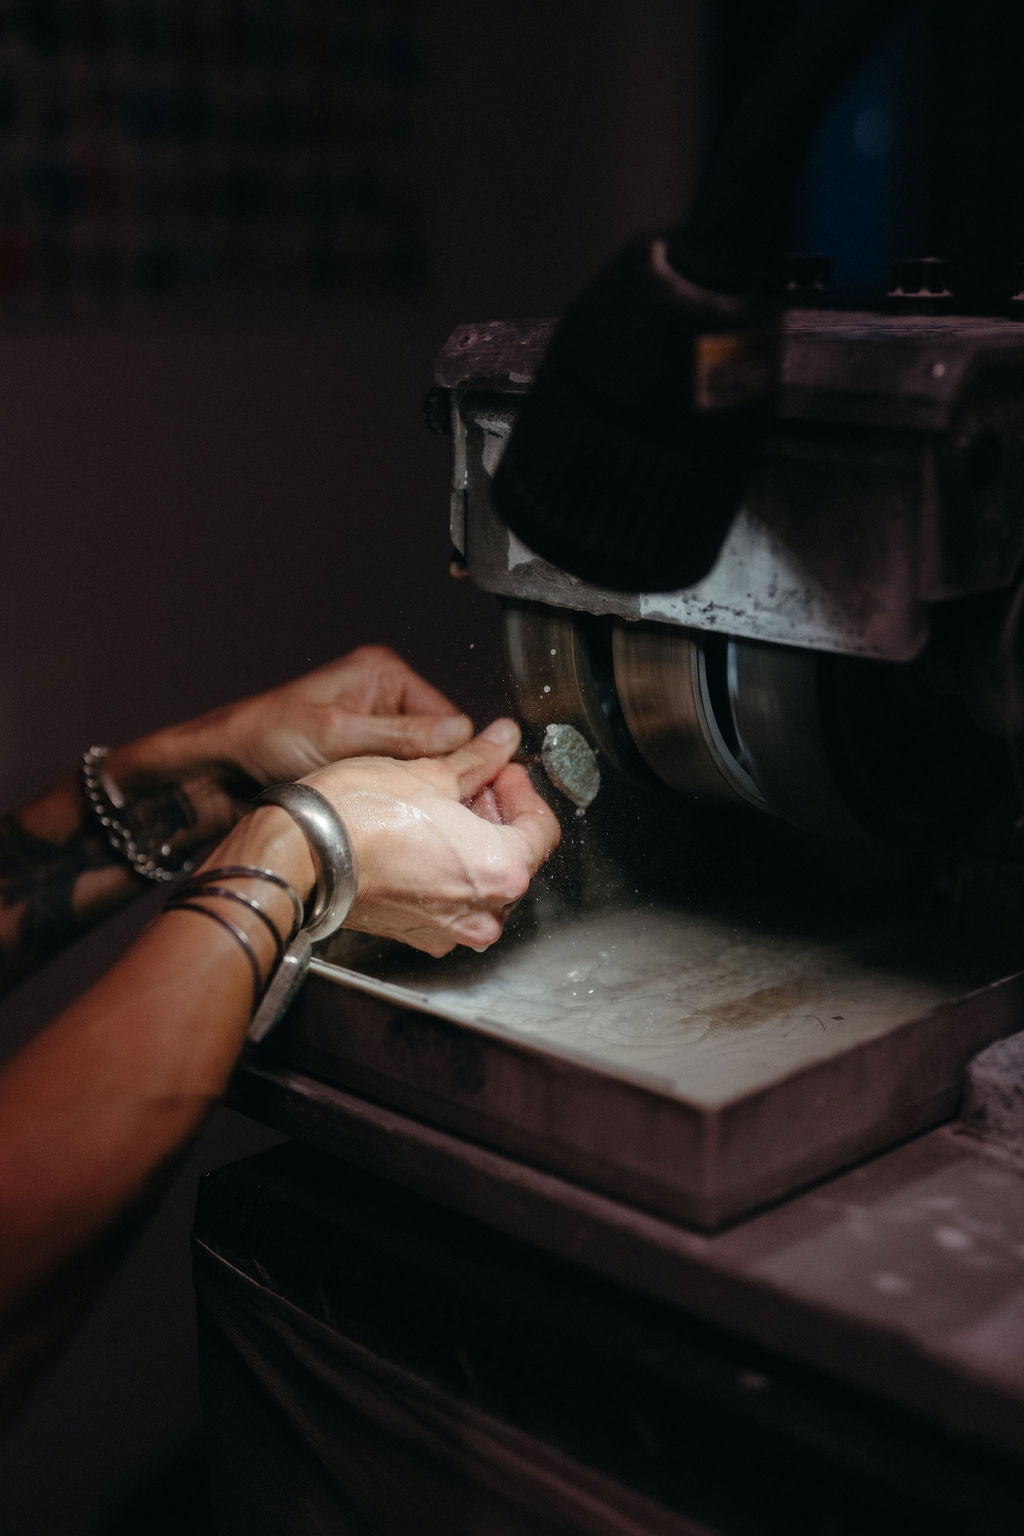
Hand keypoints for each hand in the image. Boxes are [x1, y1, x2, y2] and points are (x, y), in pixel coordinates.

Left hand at [107, 647, 474, 838]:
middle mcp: (386, 697)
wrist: (220, 770)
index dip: (454, 757)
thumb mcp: (338, 735)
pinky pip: (398, 781)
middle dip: (432, 776)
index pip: (451, 718)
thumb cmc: (265, 738)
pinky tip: (384, 811)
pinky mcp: (363, 759)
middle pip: (440, 745)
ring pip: (421, 768)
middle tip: (423, 807)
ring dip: (411, 790)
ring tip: (396, 809)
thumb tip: (462, 734)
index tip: (454, 793)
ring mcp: (375, 730)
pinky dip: (394, 798)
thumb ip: (402, 736)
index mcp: (385, 673)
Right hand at [304, 718, 560, 955]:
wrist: (300, 854)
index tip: (500, 768)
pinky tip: (421, 840)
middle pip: (514, 857)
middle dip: (496, 815)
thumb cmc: (359, 816)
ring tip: (441, 808)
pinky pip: (449, 901)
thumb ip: (479, 760)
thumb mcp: (430, 773)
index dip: (521, 789)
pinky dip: (445, 871)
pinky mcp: (417, 935)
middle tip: (470, 781)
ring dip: (472, 843)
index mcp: (502, 871)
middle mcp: (484, 913)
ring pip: (482, 881)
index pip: (541, 828)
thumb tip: (502, 739)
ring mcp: (449, 930)